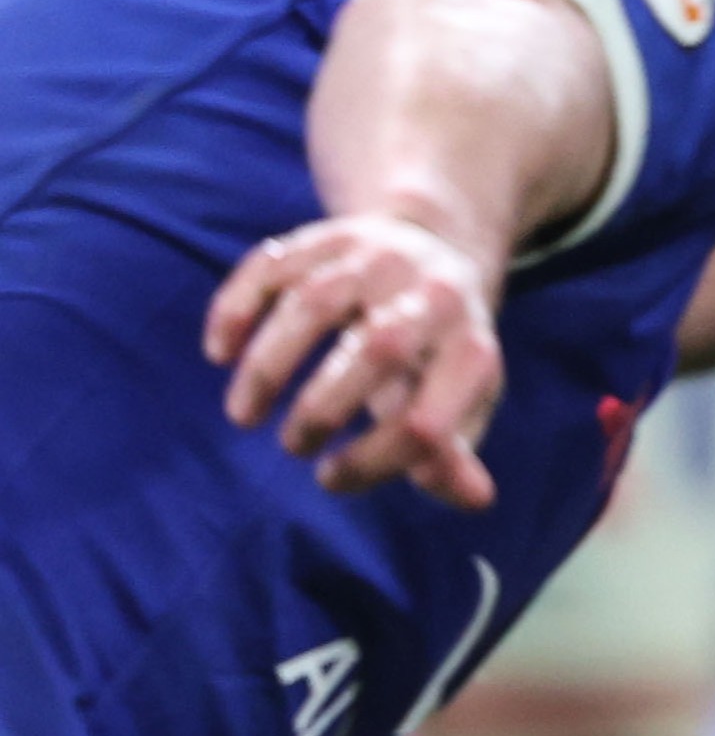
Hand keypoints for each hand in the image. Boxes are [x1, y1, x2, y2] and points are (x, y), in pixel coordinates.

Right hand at [203, 212, 507, 506]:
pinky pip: (272, 266)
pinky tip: (219, 354)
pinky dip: (235, 310)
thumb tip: (474, 499)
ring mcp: (377, 257)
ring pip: (316, 303)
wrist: (435, 246)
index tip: (331, 476)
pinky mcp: (326, 236)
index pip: (429, 421)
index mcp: (470, 346)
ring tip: (244, 416)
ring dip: (269, 368)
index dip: (376, 460)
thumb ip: (454, 451)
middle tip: (294, 446)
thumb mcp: (461, 397)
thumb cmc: (438, 348)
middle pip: (380, 349)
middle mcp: (432, 292)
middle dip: (324, 409)